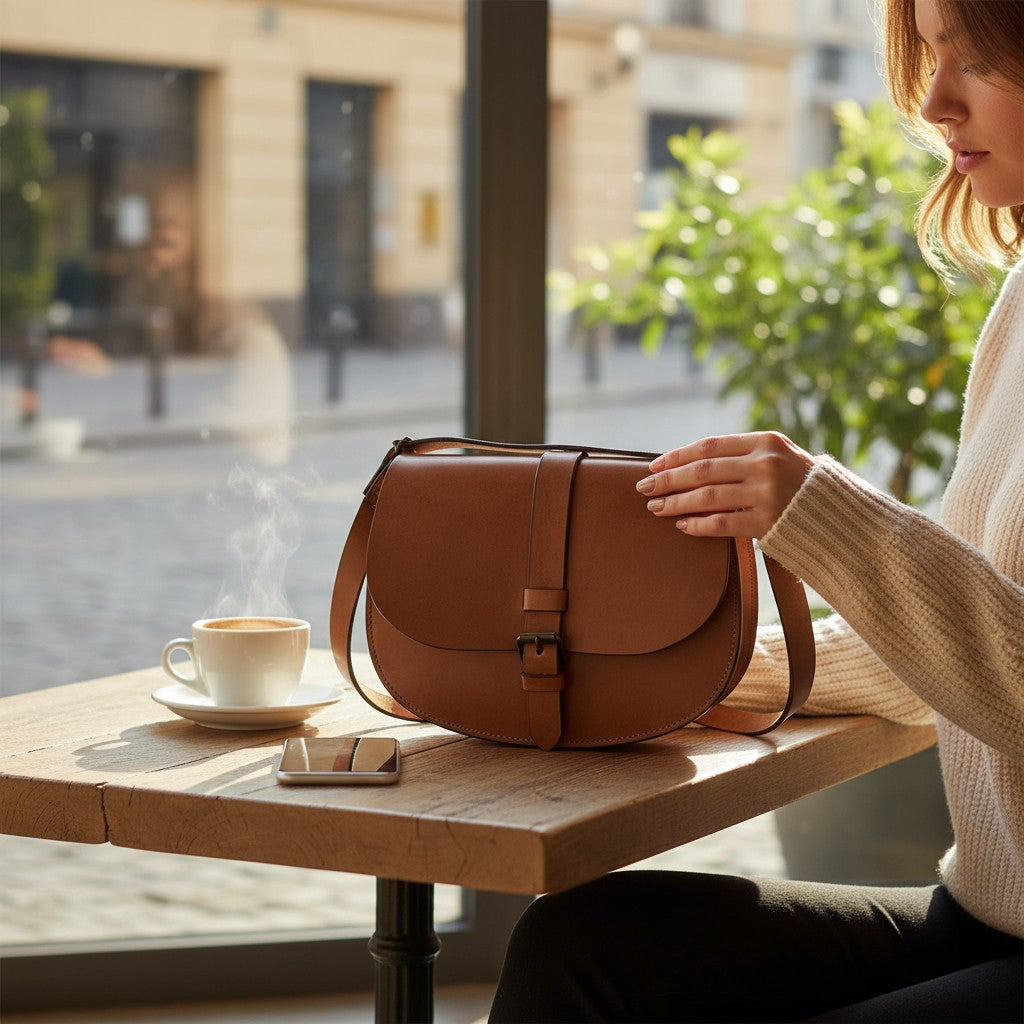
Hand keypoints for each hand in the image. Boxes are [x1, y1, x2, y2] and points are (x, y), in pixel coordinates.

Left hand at [636, 432, 813, 538]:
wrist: (837, 514)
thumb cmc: (798, 482)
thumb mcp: (777, 455)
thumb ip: (741, 453)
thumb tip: (687, 462)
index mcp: (765, 441)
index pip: (709, 446)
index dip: (677, 456)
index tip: (654, 466)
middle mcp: (765, 464)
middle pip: (702, 471)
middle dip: (667, 480)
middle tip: (644, 488)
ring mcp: (766, 493)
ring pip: (706, 497)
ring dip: (675, 503)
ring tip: (655, 508)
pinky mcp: (766, 522)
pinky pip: (720, 524)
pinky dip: (697, 525)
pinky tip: (681, 525)